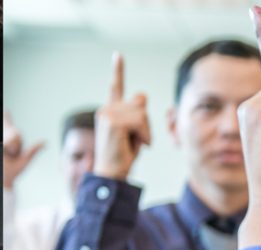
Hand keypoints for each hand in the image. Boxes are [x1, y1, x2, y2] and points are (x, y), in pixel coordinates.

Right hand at [2, 111, 44, 188]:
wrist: (2, 181)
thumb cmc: (12, 172)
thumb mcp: (23, 162)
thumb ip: (32, 151)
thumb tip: (44, 142)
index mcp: (11, 140)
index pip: (8, 125)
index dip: (6, 117)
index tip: (5, 110)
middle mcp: (4, 139)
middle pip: (15, 134)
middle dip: (15, 143)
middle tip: (12, 153)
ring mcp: (2, 142)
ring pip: (10, 139)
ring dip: (11, 147)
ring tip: (8, 154)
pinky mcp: (0, 147)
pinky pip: (6, 144)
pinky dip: (7, 147)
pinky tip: (6, 152)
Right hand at [92, 54, 151, 180]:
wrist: (111, 174)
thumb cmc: (123, 155)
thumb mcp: (135, 131)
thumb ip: (138, 113)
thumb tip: (141, 94)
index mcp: (111, 111)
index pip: (116, 87)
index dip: (118, 70)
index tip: (117, 55)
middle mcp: (106, 109)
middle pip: (141, 103)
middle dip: (145, 124)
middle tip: (134, 140)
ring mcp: (107, 114)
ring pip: (142, 113)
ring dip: (144, 131)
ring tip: (132, 144)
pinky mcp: (112, 121)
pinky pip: (140, 121)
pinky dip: (143, 135)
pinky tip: (133, 145)